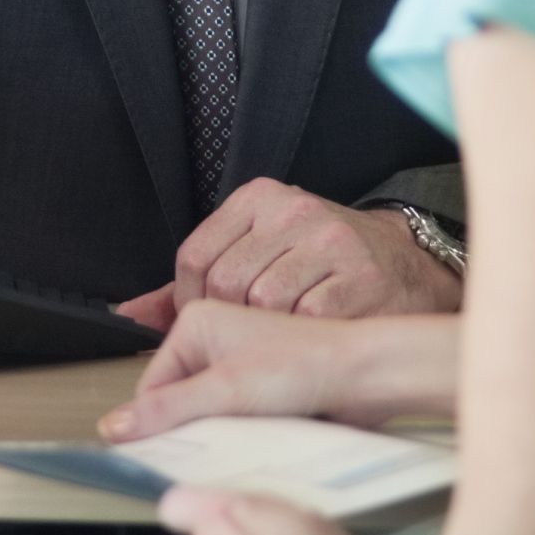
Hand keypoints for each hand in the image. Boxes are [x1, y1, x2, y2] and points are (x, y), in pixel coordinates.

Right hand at [106, 301, 376, 438]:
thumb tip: (116, 426)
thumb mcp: (227, 389)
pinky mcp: (257, 393)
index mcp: (196, 324)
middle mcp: (214, 343)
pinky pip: (230, 424)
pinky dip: (239, 437)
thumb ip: (168, 409)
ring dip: (219, 434)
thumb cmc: (310, 362)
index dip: (158, 422)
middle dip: (193, 429)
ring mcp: (237, 368)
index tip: (165, 450)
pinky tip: (258, 436)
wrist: (365, 378)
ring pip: (204, 418)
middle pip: (175, 404)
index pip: (150, 386)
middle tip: (217, 437)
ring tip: (244, 432)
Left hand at [113, 178, 460, 327]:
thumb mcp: (257, 252)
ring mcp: (329, 242)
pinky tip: (310, 334)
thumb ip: (194, 283)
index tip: (202, 321)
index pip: (195, 254)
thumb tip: (128, 314)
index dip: (188, 300)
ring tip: (281, 334)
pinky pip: (305, 319)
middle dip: (227, 321)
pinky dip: (300, 335)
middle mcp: (293, 211)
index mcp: (259, 198)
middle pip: (226, 282)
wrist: (406, 267)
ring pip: (263, 303)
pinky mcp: (357, 277)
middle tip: (245, 335)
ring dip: (265, 331)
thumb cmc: (320, 264)